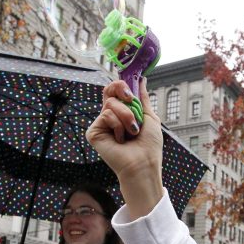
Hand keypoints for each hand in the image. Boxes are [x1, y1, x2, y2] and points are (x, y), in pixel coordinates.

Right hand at [87, 79, 163, 219]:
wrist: (144, 163)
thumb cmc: (149, 146)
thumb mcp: (149, 117)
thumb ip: (143, 98)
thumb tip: (141, 80)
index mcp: (122, 113)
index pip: (116, 91)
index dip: (121, 85)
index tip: (132, 90)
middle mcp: (110, 117)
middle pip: (108, 91)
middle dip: (122, 91)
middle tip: (130, 100)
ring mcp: (101, 125)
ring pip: (110, 104)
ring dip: (127, 116)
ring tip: (131, 132)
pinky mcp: (94, 132)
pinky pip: (106, 115)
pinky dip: (118, 125)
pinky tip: (120, 140)